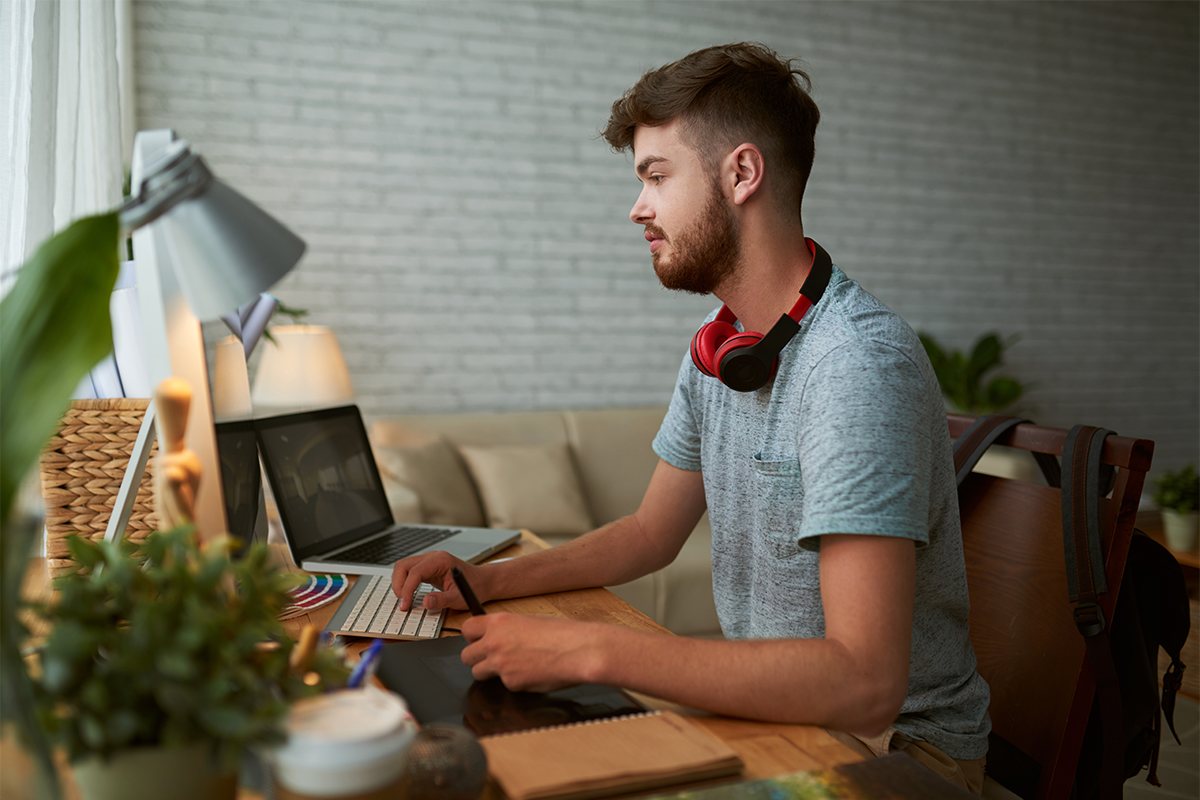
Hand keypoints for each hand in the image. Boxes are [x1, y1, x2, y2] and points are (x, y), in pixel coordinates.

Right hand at [391, 550, 475, 610]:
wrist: (484, 581)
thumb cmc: (474, 587)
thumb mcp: (460, 597)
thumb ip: (442, 600)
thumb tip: (425, 602)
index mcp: (440, 560)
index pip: (415, 572)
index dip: (406, 589)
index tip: (405, 605)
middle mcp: (432, 557)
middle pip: (403, 565)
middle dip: (399, 585)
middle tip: (403, 603)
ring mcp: (428, 561)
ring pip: (403, 567)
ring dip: (400, 583)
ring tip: (405, 600)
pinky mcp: (427, 567)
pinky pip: (409, 572)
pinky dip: (405, 583)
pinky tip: (409, 595)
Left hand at [460, 613, 602, 691]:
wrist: (579, 650)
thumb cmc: (562, 633)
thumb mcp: (530, 620)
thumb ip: (508, 630)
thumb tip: (500, 638)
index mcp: (499, 623)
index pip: (467, 629)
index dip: (473, 637)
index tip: (478, 640)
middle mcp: (494, 643)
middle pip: (466, 656)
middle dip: (477, 658)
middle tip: (492, 658)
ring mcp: (500, 665)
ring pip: (479, 673)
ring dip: (491, 672)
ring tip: (513, 667)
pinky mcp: (511, 684)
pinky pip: (505, 685)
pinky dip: (516, 682)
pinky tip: (532, 674)